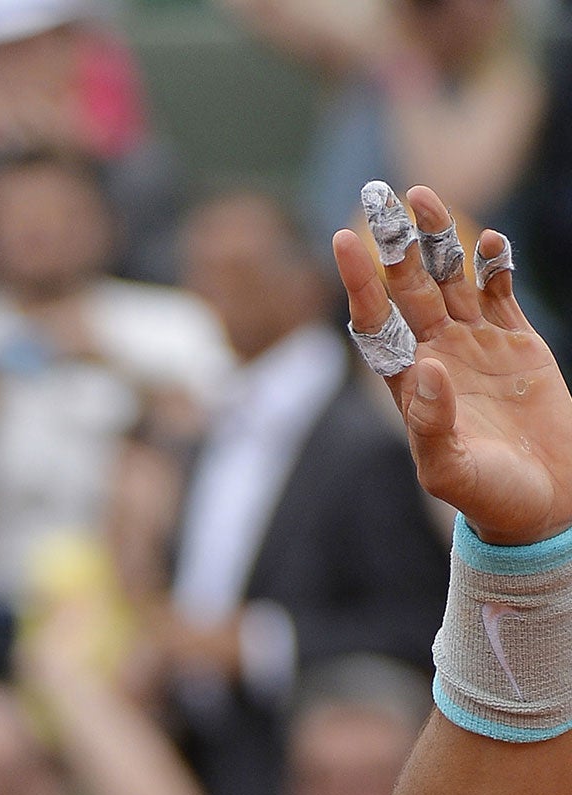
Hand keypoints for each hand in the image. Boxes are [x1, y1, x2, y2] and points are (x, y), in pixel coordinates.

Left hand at [335, 184, 571, 544]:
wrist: (545, 505)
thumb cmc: (488, 497)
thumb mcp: (449, 469)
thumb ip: (431, 424)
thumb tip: (424, 369)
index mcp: (408, 384)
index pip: (374, 322)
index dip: (360, 282)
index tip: (345, 239)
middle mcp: (435, 356)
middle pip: (408, 288)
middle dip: (394, 244)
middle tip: (379, 194)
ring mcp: (475, 346)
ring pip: (450, 280)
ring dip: (439, 240)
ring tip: (423, 196)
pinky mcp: (517, 343)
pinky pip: (499, 292)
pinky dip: (494, 265)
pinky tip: (488, 242)